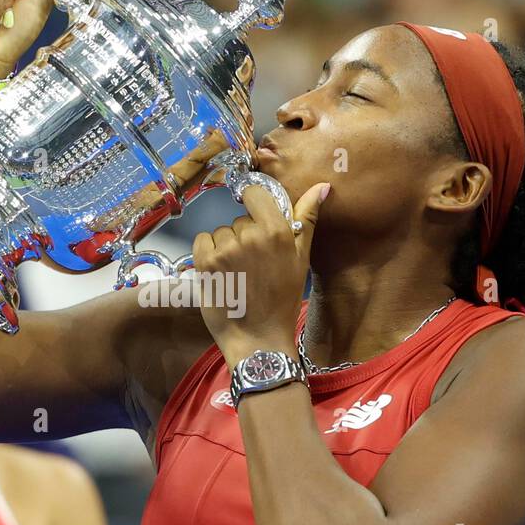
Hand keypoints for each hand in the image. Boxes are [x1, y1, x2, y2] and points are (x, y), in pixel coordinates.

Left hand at [191, 181, 328, 366]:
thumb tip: (322, 186)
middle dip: (245, 237)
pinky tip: (221, 273)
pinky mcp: (206, 262)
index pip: (255, 193)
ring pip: (222, 232)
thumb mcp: (301, 259)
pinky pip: (202, 240)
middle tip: (254, 266)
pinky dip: (207, 253)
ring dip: (226, 248)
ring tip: (238, 274)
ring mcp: (227, 249)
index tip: (257, 222)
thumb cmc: (282, 300)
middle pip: (240, 220)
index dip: (254, 204)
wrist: (259, 338)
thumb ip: (307, 219)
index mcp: (277, 231)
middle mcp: (251, 236)